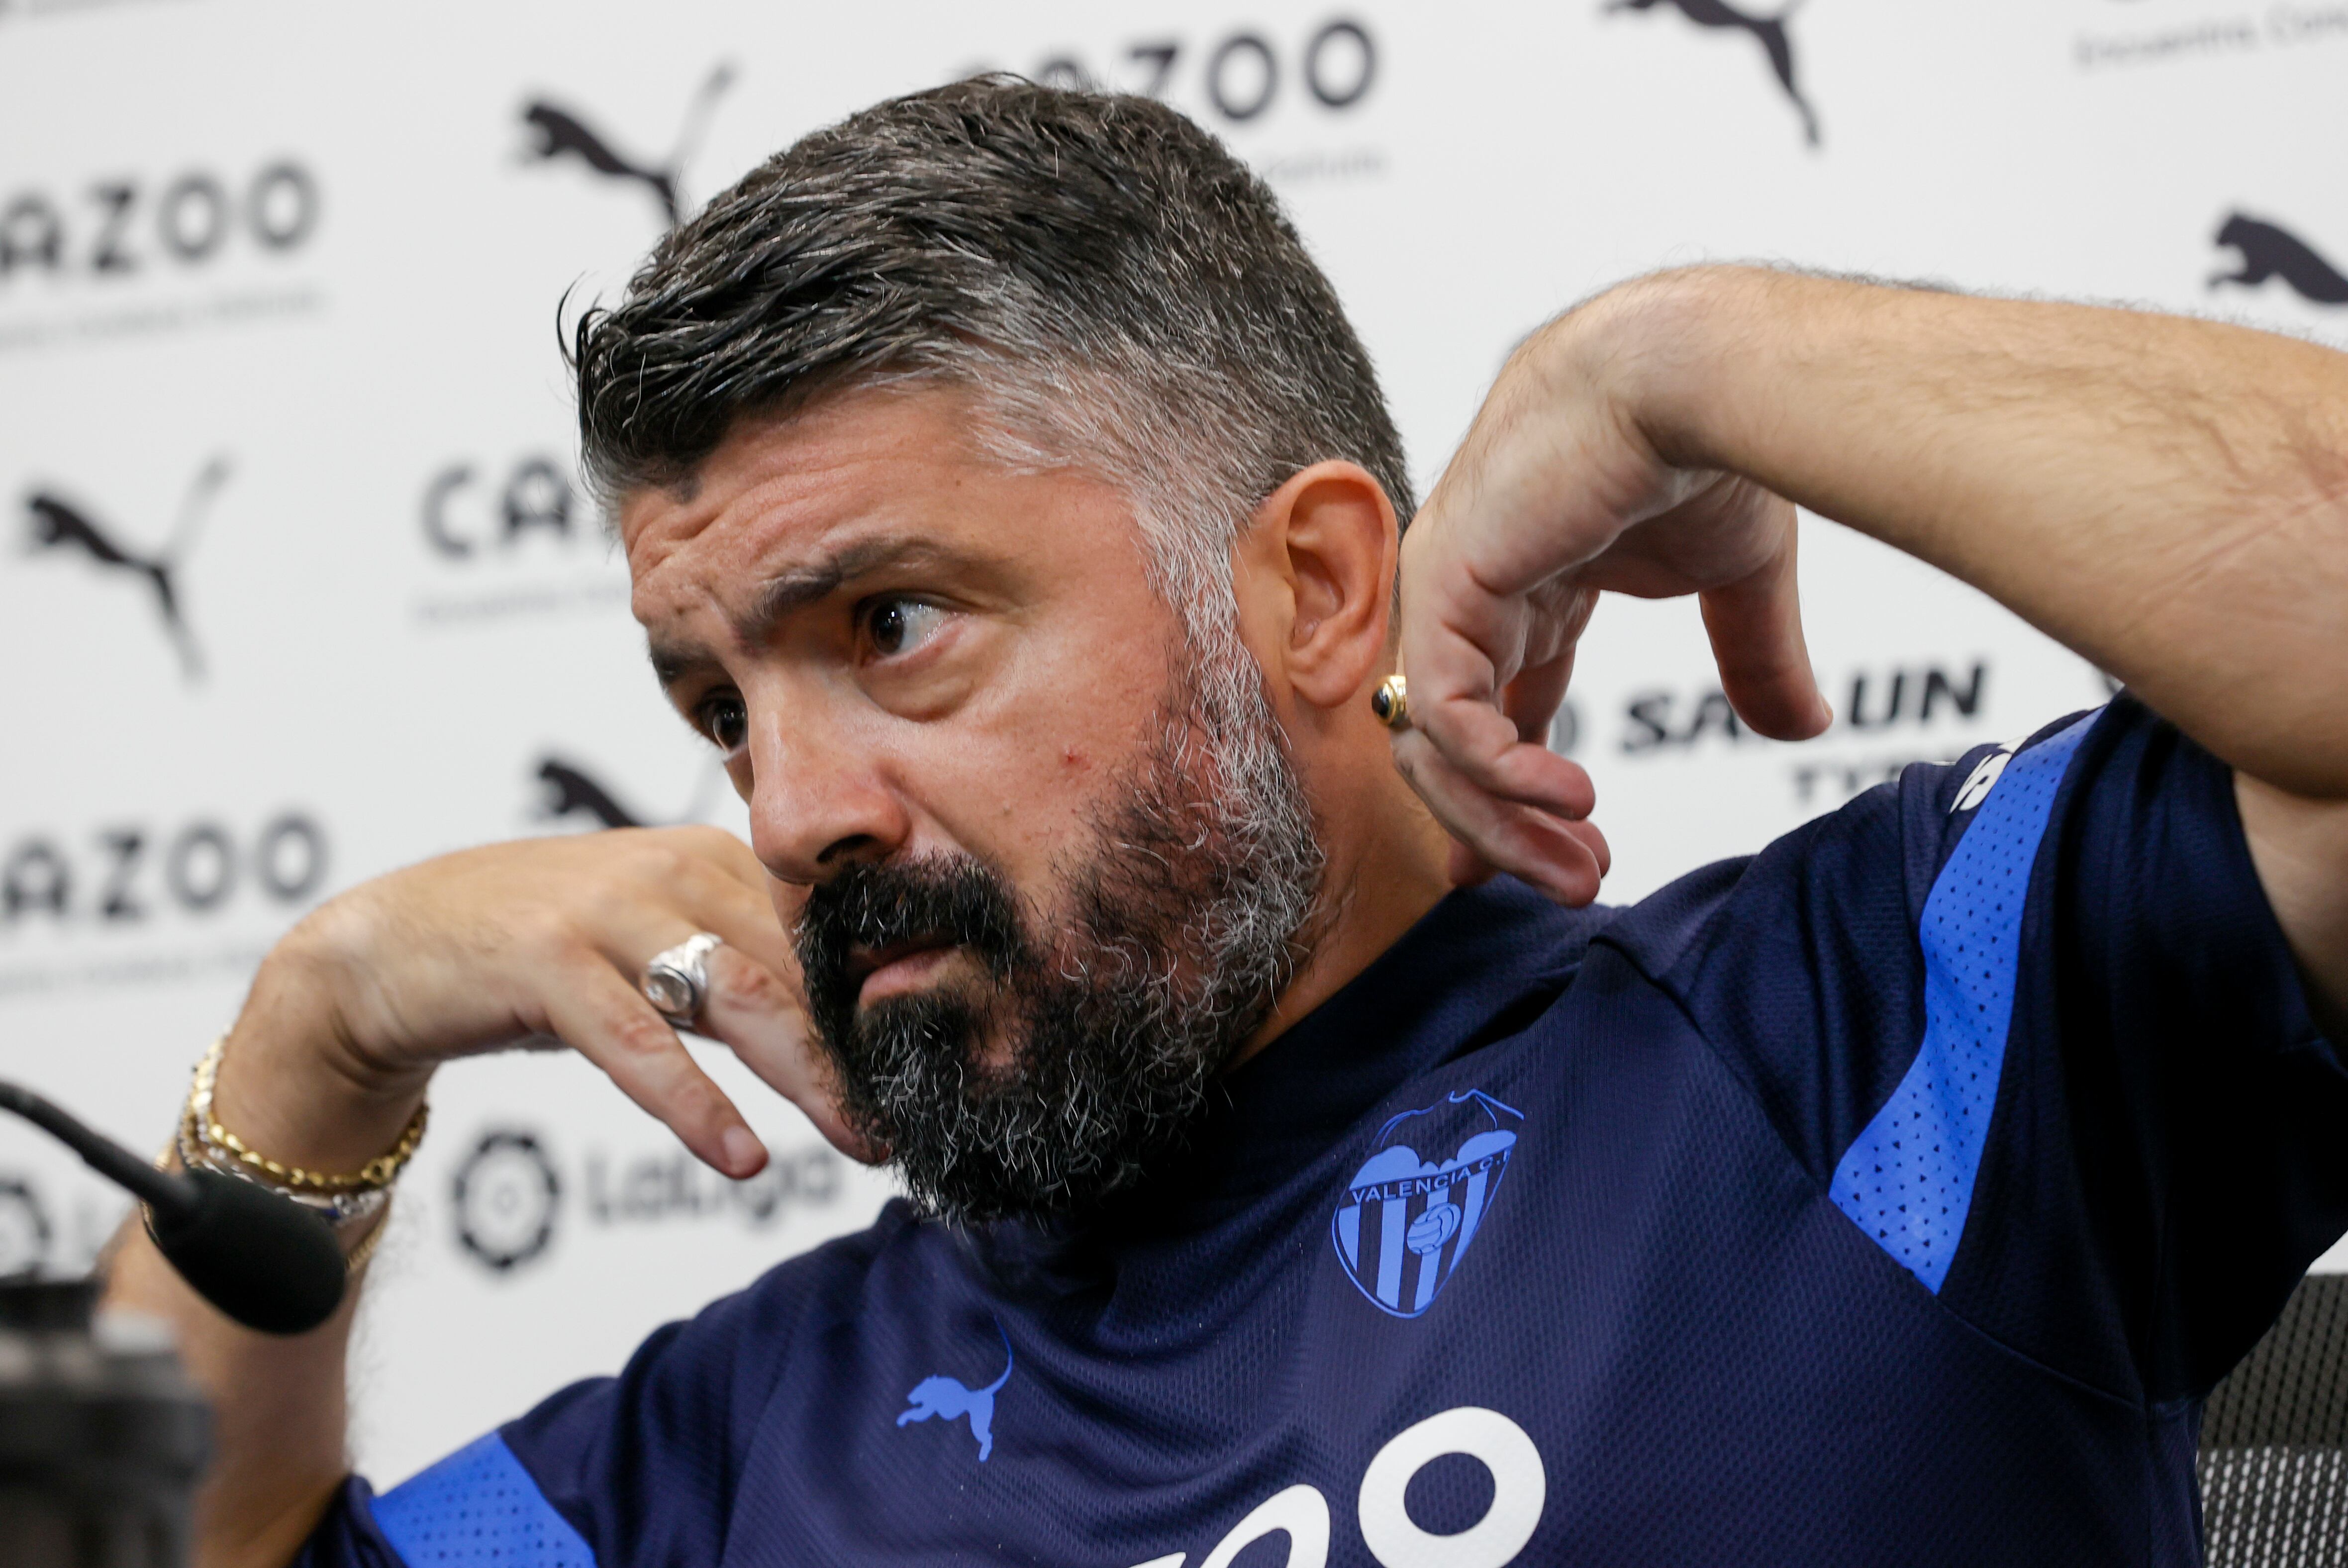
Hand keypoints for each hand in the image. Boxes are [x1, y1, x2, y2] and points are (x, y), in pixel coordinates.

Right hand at [219, 826, 862, 1181]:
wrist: (391, 947)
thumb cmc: (541, 954)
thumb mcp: (654, 950)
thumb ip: (739, 973)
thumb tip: (844, 1034)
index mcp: (710, 859)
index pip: (820, 930)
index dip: (877, 999)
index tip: (926, 1066)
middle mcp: (670, 870)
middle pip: (795, 962)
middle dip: (860, 1047)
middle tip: (909, 1119)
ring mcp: (606, 910)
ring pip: (734, 993)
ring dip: (805, 1075)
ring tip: (857, 1139)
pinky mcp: (545, 961)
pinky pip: (638, 1040)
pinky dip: (696, 1103)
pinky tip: (741, 1155)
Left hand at [1392, 278, 1832, 903]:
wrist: (1693, 372)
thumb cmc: (1708, 439)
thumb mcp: (1738, 573)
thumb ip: (1754, 655)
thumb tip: (1803, 728)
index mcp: (1525, 588)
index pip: (1490, 714)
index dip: (1514, 795)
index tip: (1559, 862)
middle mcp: (1472, 593)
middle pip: (1455, 745)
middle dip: (1507, 831)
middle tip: (1575, 885)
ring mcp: (1448, 587)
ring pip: (1435, 743)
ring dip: (1502, 820)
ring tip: (1574, 865)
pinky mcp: (1445, 584)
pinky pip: (1442, 712)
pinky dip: (1497, 771)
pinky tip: (1566, 799)